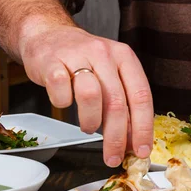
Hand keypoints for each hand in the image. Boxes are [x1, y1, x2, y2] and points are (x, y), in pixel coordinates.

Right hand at [18, 20, 153, 166]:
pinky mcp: (52, 62)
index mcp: (124, 57)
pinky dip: (63, 104)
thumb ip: (123, 104)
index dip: (143, 128)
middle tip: (112, 157)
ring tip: (88, 126)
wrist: (47, 34)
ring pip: (91, 96)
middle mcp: (104, 54)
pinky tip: (65, 102)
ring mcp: (77, 56)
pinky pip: (61, 92)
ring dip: (90, 121)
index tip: (140, 150)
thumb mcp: (110, 75)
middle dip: (116, 137)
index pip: (141, 96)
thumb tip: (132, 142)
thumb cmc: (82, 60)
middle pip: (117, 102)